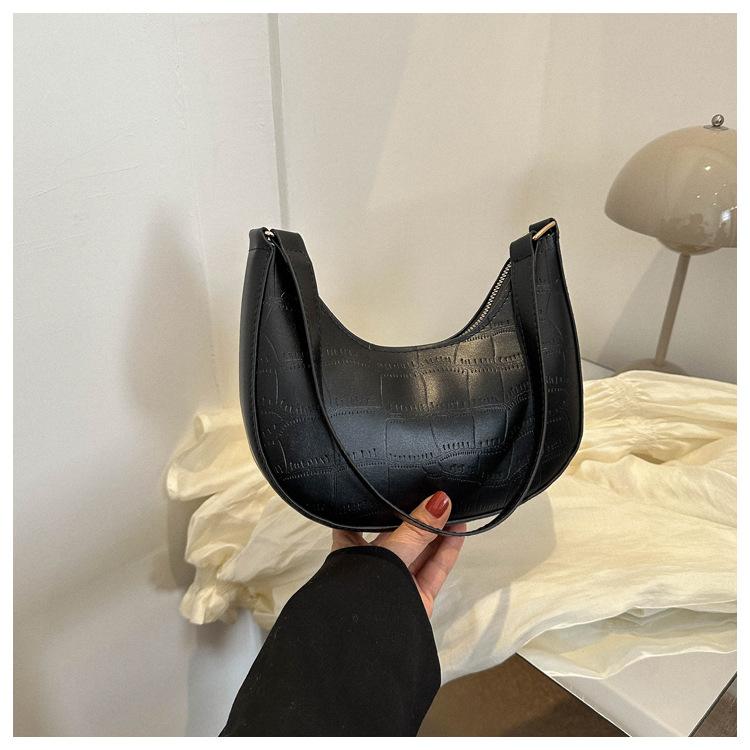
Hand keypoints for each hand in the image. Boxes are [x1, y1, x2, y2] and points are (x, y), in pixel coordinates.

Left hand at [331, 491, 465, 616]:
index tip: (390, 486)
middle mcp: (372, 567)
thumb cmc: (364, 591)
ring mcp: (396, 583)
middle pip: (397, 536)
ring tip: (454, 505)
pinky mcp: (417, 598)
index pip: (358, 522)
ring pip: (419, 551)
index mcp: (349, 553)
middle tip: (436, 493)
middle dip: (416, 518)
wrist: (370, 646)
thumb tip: (441, 500)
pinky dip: (447, 551)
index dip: (373, 506)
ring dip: (436, 531)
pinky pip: (434, 569)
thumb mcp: (390, 551)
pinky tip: (459, 530)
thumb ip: (417, 528)